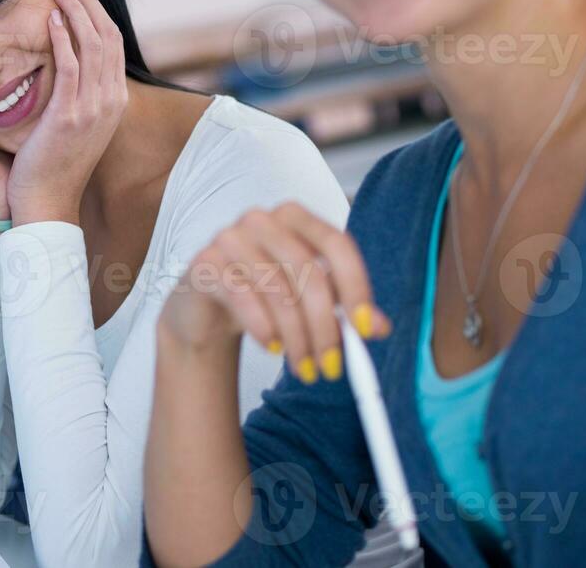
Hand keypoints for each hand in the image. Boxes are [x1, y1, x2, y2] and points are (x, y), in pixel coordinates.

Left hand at [5, 0, 127, 224]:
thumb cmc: (54, 161)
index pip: (113, 42)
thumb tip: (72, 59)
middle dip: (88, 1)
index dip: (98, 10)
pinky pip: (71, 67)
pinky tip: (50, 18)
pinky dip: (64, 37)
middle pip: (108, 36)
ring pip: (93, 45)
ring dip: (75, 10)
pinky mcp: (70, 116)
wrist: (46, 202)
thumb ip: (80, 90)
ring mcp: (94, 109)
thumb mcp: (76, 120)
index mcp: (114, 100)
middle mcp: (111, 101)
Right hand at [158, 203, 391, 383]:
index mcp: (295, 218)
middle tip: (333, 366)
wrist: (205, 307)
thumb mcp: (307, 301)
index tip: (366, 330)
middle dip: (325, 326)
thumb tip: (380, 328)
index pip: (336, 243)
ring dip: (297, 338)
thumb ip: (343, 308)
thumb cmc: (262, 296)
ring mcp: (230, 237)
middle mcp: (262, 220)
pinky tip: (272, 347)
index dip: (356, 287)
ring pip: (277, 290)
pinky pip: (242, 296)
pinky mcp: (205, 262)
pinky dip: (263, 328)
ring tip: (305, 367)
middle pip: (308, 271)